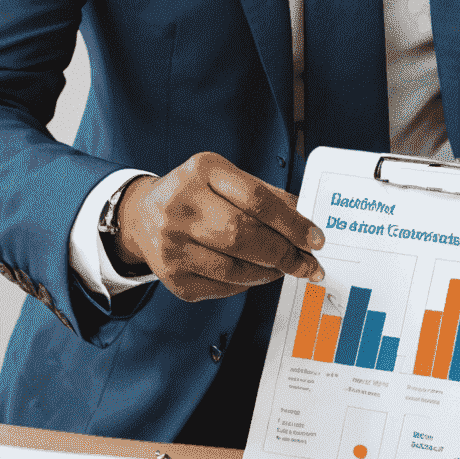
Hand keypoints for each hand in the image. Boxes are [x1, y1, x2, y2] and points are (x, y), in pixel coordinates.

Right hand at [115, 151, 324, 300]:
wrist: (143, 215)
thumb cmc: (197, 194)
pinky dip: (245, 284)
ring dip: (268, 273)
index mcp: (202, 171)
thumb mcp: (227, 179)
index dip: (292, 223)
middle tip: (308, 264)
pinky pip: (221, 287)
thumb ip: (268, 197)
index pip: (257, 200)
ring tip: (283, 268)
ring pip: (234, 269)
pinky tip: (253, 274)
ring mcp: (172, 243)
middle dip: (284, 254)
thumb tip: (308, 223)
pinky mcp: (171, 275)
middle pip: (244, 236)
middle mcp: (181, 205)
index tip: (316, 240)